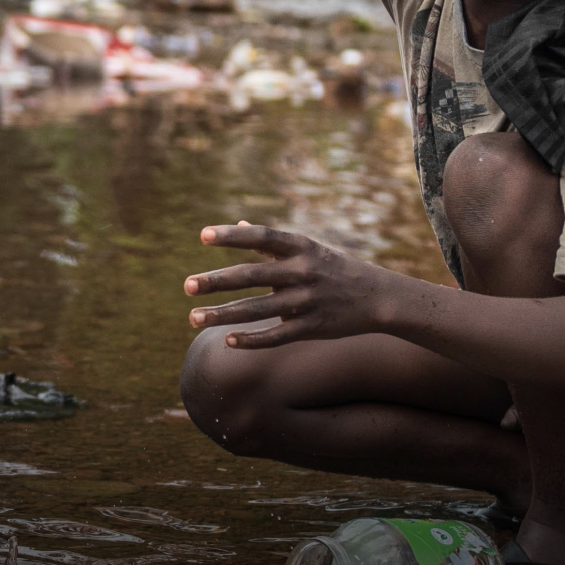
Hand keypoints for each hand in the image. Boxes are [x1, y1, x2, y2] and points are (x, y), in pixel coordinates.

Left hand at [184, 222, 394, 348]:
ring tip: (193, 317)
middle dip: (217, 281)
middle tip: (187, 285)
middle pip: (252, 275)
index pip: (262, 237)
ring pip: (258, 309)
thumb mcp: (307, 248)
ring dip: (223, 314)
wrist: (377, 297)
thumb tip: (235, 225)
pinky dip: (252, 339)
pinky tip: (227, 340)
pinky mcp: (312, 327)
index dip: (232, 237)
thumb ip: (269, 243)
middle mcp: (303, 271)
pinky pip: (277, 335)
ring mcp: (308, 301)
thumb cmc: (333, 268)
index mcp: (301, 247)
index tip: (203, 236)